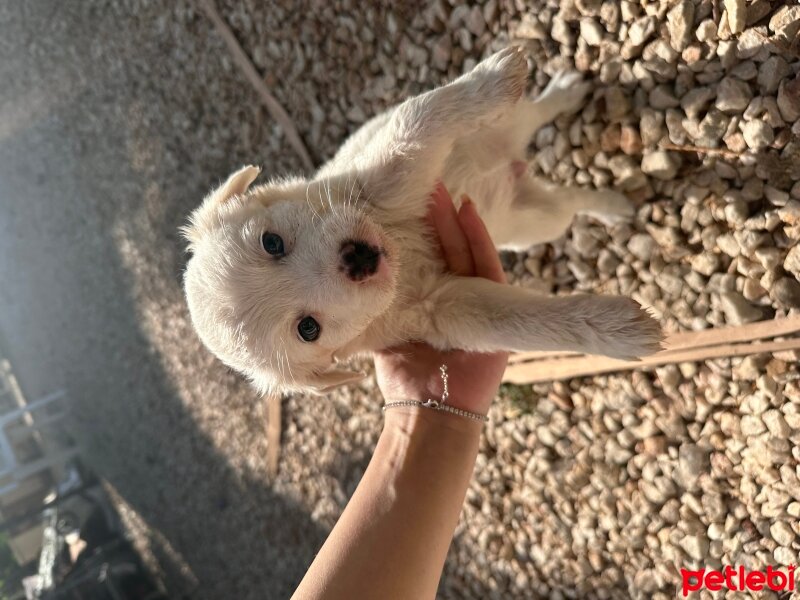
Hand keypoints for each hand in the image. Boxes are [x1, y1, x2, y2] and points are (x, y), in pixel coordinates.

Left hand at [374, 183, 508, 416]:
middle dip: (443, 220)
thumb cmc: (404, 377)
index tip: (413, 204)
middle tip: (431, 187)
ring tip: (450, 194)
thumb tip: (342, 280)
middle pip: (454, 252)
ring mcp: (481, 304)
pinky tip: (468, 214)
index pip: (434, 261)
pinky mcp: (499, 310)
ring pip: (472, 254)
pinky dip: (481, 241)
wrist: (430, 412)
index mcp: (435, 303)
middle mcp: (459, 300)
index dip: (427, 233)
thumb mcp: (385, 330)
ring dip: (462, 223)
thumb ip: (375, 305)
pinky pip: (491, 268)